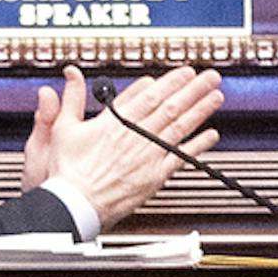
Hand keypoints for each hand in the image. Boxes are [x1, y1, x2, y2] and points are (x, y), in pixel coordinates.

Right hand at [25, 61, 222, 228]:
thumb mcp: (62, 128)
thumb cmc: (67, 171)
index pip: (147, 94)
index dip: (169, 81)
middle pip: (170, 106)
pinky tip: (210, 135)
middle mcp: (135, 135)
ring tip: (215, 96)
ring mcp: (147, 155)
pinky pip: (180, 156)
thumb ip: (71, 98)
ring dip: (199, 110)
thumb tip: (71, 75)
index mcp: (115, 122)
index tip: (183, 72)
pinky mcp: (154, 176)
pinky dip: (197, 145)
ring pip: (179, 126)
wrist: (75, 204)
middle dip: (192, 89)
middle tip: (209, 77)